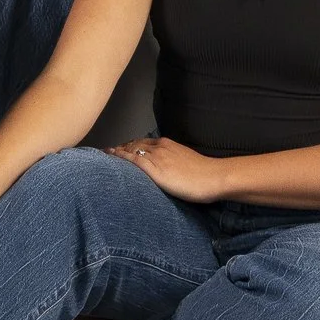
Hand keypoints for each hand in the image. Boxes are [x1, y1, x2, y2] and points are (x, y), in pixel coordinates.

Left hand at [105, 136, 233, 203]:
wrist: (213, 177)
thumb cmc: (204, 174)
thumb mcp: (186, 163)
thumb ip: (173, 162)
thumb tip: (167, 169)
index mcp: (167, 145)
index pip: (142, 143)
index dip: (129, 146)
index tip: (120, 149)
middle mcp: (160, 147)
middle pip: (133, 145)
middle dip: (120, 148)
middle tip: (108, 152)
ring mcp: (157, 157)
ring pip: (130, 151)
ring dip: (116, 152)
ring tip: (105, 155)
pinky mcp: (155, 169)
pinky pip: (133, 161)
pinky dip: (120, 158)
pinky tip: (112, 159)